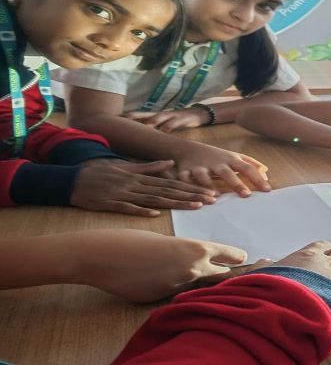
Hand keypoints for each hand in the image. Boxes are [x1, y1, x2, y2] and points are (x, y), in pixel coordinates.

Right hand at [70, 160, 217, 215]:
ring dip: (175, 202)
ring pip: (154, 199)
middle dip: (191, 195)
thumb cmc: (100, 173)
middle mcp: (136, 184)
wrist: (72, 179)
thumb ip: (149, 167)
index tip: (208, 192)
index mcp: (140, 177)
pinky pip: (128, 207)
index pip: (172, 183)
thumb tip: (170, 163)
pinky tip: (155, 214)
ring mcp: (123, 194)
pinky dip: (141, 210)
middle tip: (212, 200)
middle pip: (169, 191)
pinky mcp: (110, 203)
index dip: (191, 187)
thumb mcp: (126, 167)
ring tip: (195, 206)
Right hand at [71, 229, 248, 302]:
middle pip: (223, 276)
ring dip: (202, 284)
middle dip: (230, 274)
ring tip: (206, 280)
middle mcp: (192, 270)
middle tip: (238, 271)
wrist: (102, 257)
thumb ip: (184, 251)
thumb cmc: (131, 241)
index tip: (246, 258)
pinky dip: (178, 291)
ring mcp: (178, 288)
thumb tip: (193, 260)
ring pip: (200, 287)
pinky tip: (168, 285)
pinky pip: (177, 295)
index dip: (237, 257)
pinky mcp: (162, 300)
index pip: (228, 255)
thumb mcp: (166, 240)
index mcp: (195, 249)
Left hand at [125, 108, 208, 131]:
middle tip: (122, 123)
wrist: (197, 114)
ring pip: (159, 117)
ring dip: (151, 122)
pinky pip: (174, 123)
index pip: (138, 115)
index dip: (127, 117)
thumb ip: (154, 129)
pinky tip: (164, 131)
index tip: (113, 121)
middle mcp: (161, 114)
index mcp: (155, 116)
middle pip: (145, 115)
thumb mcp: (165, 124)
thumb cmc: (178, 121)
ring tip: (143, 128)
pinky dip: (168, 127)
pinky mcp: (182, 119)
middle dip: (134, 118)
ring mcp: (171, 115)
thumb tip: (139, 138)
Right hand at [174, 144, 270, 196]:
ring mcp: (200, 167)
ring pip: (203, 176)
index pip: (247, 169)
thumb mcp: (235, 157)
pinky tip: (192, 196)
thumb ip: (251, 164)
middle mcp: (216, 163)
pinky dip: (187, 187)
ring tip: (216, 196)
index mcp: (231, 160)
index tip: (267, 190)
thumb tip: (266, 172)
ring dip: (209, 185)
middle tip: (246, 195)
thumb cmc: (217, 157)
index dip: (257, 178)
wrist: (189, 149)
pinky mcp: (185, 172)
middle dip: (236, 183)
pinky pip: (184, 180)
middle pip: (227, 173)